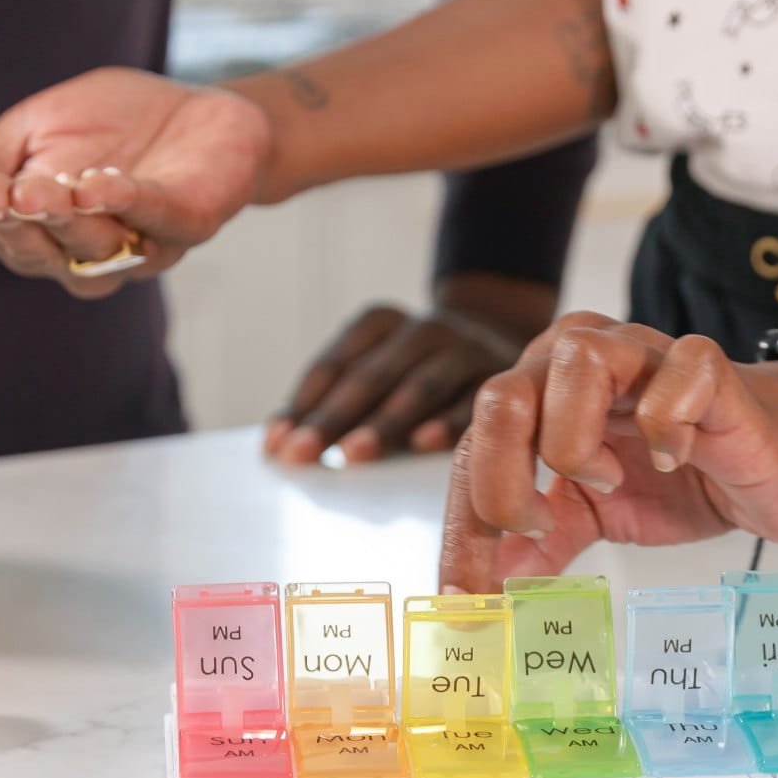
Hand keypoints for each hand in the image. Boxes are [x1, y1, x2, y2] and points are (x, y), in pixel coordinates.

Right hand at [0, 67, 271, 298]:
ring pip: (97, 244)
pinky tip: (97, 184)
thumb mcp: (32, 135)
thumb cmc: (113, 126)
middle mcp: (93, 251)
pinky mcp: (191, 220)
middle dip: (17, 225)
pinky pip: (155, 217)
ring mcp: (144, 240)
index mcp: (48, 234)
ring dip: (64, 217)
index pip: (5, 237)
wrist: (202, 107)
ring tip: (37, 189)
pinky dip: (126, 201)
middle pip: (46, 255)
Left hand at [268, 277, 552, 463]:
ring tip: (351, 455)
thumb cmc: (420, 370)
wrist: (501, 335)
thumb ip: (335, 401)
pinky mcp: (499, 373)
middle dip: (332, 417)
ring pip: (419, 386)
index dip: (303, 403)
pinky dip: (448, 421)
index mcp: (380, 322)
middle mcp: (421, 329)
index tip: (277, 443)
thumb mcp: (381, 368)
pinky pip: (471, 400)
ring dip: (384, 422)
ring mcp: (463, 348)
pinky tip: (424, 444)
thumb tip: (276, 443)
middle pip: (370, 376)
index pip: (335, 364)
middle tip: (301, 453)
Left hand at [437, 312, 777, 593]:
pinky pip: (673, 378)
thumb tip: (474, 601)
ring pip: (574, 358)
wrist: (775, 472)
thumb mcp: (591, 521)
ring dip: (576, 439)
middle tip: (540, 529)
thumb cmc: (680, 481)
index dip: (466, 528)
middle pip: (501, 397)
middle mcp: (578, 357)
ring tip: (608, 481)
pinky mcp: (707, 366)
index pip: (472, 451)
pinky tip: (676, 458)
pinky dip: (666, 427)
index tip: (468, 596)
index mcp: (539, 392)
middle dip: (504, 481)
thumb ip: (532, 549)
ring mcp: (643, 352)